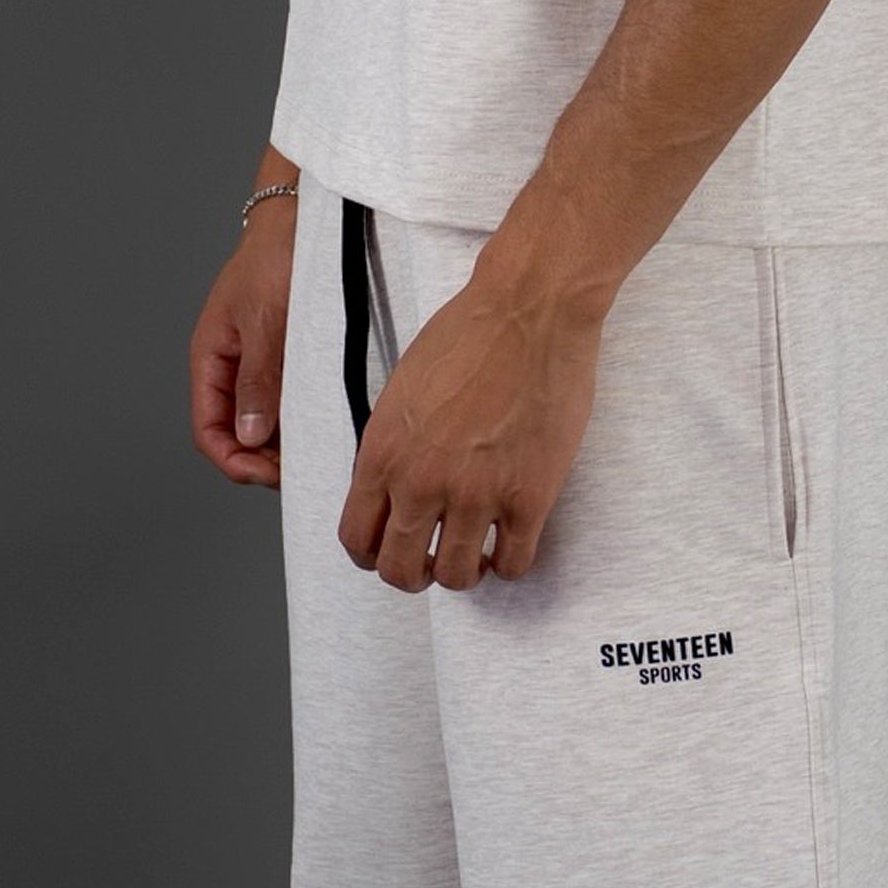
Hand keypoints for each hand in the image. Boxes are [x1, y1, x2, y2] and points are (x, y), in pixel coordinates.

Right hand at [189, 203, 294, 490]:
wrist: (300, 221)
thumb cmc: (275, 258)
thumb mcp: (265, 322)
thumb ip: (258, 380)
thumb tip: (249, 435)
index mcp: (211, 360)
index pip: (209, 431)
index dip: (234, 461)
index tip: (270, 474)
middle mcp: (231, 370)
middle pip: (236, 437)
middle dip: (263, 460)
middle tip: (303, 467)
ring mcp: (257, 367)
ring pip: (262, 426)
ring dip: (284, 444)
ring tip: (317, 449)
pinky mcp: (284, 362)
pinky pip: (285, 404)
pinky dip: (300, 422)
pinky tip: (324, 425)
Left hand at [337, 252, 605, 589]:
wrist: (530, 311)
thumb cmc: (470, 335)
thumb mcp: (403, 390)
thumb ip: (393, 446)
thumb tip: (394, 486)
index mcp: (383, 453)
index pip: (357, 539)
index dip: (372, 556)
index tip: (389, 552)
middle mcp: (422, 482)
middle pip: (399, 570)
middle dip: (414, 576)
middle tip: (432, 563)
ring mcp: (476, 495)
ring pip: (457, 576)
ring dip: (465, 573)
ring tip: (476, 553)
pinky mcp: (528, 498)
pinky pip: (513, 564)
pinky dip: (510, 563)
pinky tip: (512, 541)